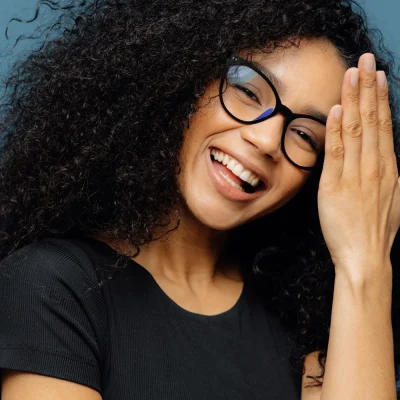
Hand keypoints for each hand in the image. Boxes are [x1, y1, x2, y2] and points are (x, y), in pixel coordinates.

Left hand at [317, 53, 399, 276]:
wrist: (365, 258)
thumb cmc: (375, 231)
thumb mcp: (390, 199)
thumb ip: (385, 176)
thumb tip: (384, 159)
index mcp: (388, 168)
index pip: (383, 125)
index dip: (380, 98)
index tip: (377, 76)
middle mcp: (375, 166)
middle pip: (371, 120)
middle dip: (367, 88)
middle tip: (365, 60)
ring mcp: (356, 175)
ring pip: (355, 130)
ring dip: (352, 100)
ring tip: (352, 74)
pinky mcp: (336, 186)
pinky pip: (337, 153)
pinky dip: (335, 131)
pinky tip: (335, 110)